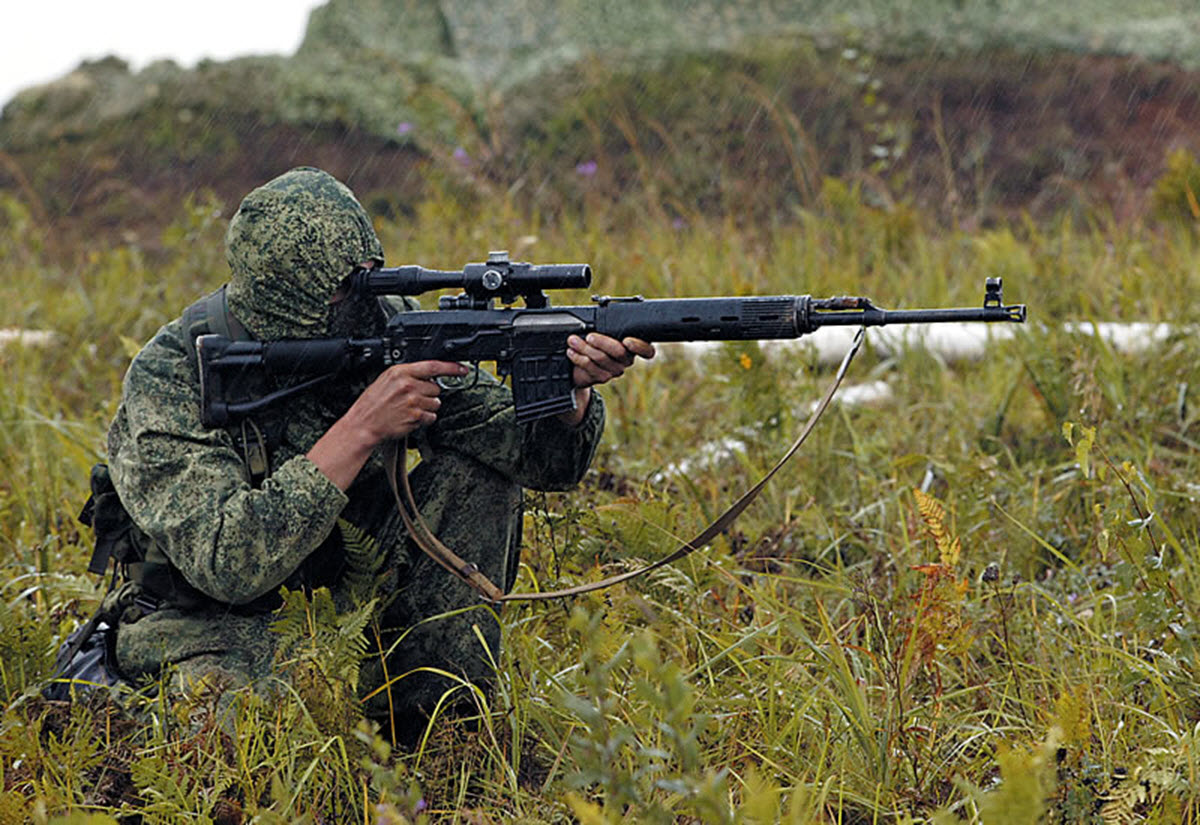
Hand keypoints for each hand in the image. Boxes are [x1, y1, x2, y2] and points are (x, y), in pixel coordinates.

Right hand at [307, 360, 466, 489]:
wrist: (364, 423)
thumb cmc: (373, 402)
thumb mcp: (387, 379)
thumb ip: (408, 374)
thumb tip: (429, 375)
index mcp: (401, 372)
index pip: (433, 366)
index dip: (451, 367)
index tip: (462, 369)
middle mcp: (408, 385)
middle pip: (436, 387)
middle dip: (429, 393)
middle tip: (413, 398)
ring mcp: (413, 401)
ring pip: (436, 402)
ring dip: (427, 407)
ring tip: (410, 408)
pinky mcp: (416, 416)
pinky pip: (431, 416)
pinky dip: (424, 418)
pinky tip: (410, 416)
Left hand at [566, 333, 655, 388]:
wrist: (580, 363)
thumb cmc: (593, 341)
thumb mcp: (601, 330)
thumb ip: (606, 325)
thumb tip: (599, 316)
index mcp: (632, 346)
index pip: (647, 350)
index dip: (640, 346)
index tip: (627, 340)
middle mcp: (627, 360)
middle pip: (620, 352)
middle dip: (602, 342)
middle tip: (589, 336)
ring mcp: (616, 370)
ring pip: (602, 358)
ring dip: (584, 348)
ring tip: (572, 340)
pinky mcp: (603, 378)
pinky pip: (591, 367)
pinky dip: (578, 357)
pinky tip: (571, 351)